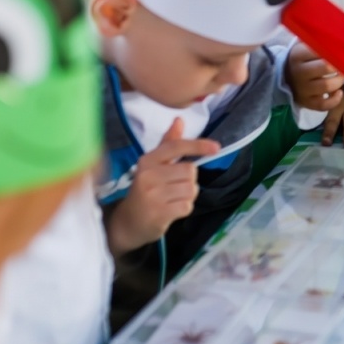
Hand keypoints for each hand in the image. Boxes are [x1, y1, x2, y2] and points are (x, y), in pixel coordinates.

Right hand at [107, 118, 216, 254]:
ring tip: (172, 199)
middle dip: (189, 180)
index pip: (176, 147)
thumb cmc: (144, 190)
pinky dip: (184, 208)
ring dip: (188, 195)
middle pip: (190, 170)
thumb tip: (179, 120)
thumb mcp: (152, 165)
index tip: (216, 147)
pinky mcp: (159, 213)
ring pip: (191, 189)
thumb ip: (168, 144)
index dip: (198, 146)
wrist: (127, 222)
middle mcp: (148, 175)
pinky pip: (187, 206)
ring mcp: (153, 195)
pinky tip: (171, 210)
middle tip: (174, 187)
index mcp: (147, 160)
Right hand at [287, 42, 343, 113]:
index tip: (343, 49)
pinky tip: (339, 93)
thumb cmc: (302, 59)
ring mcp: (302, 89)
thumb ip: (321, 38)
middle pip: (325, 67)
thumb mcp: (305, 45)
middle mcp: (299, 72)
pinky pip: (323, 105)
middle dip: (341, 65)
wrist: (284, 77)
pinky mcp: (306, 103)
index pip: (320, 49)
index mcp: (298, 55)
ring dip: (339, 81)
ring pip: (327, 86)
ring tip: (342, 77)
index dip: (335, 49)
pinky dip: (334, 100)